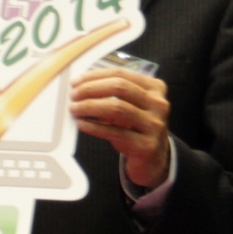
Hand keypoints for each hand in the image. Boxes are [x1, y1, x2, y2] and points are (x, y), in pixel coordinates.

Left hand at [71, 67, 171, 186]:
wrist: (154, 159)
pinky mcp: (146, 145)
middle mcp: (158, 104)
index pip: (121, 74)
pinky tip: (82, 124)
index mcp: (155, 88)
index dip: (95, 76)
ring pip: (117, 108)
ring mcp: (154, 125)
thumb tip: (81, 86)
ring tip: (75, 109)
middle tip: (74, 95)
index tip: (76, 82)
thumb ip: (114, 94)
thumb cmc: (137, 128)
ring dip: (90, 106)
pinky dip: (94, 127)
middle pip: (120, 87)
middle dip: (91, 89)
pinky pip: (115, 132)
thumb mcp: (132, 106)